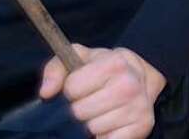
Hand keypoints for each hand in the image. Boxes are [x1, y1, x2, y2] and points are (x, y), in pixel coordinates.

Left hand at [40, 45, 165, 138]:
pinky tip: (109, 124)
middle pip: (79, 112)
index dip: (71, 90)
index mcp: (115, 63)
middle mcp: (129, 85)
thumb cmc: (105, 70)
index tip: (81, 87)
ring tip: (100, 112)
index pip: (72, 88)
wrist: (141, 78)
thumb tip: (46, 93)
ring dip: (90, 124)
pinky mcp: (142, 127)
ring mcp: (138, 107)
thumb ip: (56, 68)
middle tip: (90, 101)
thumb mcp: (81, 58)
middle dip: (79, 109)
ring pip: (92, 129)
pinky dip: (103, 136)